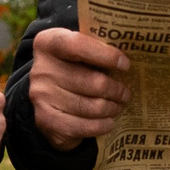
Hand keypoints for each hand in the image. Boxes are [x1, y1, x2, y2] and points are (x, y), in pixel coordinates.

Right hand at [29, 27, 131, 151]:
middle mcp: (41, 69)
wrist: (45, 96)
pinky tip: (109, 122)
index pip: (79, 45)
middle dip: (115, 89)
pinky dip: (101, 125)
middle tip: (126, 93)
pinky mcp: (45, 120)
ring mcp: (41, 96)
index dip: (106, 55)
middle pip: (91, 81)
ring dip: (111, 108)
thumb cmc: (71, 68)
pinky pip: (82, 126)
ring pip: (90, 106)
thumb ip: (96, 48)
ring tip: (118, 106)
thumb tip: (128, 58)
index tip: (125, 64)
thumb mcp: (78, 51)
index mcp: (48, 43)